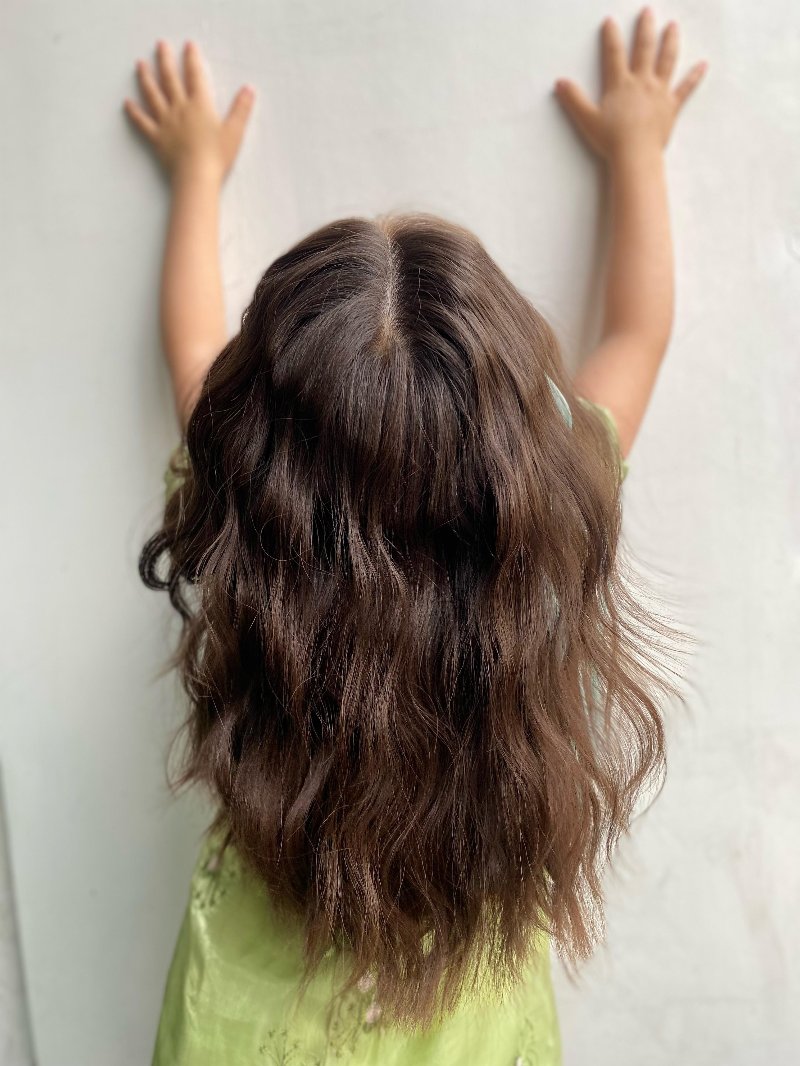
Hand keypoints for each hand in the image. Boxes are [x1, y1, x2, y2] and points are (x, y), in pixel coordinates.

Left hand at [124, 40, 254, 182]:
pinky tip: (127, 103)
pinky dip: (134, 112)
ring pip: (152, 94)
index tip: (188, 45)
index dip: (192, 59)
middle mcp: (180, 108)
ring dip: (145, 77)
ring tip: (140, 64)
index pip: (195, 75)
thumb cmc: (217, 157)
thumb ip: (241, 109)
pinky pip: (142, 122)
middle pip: (169, 78)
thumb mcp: (235, 132)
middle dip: (165, 59)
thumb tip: (249, 89)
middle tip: (160, 45)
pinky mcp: (156, 138)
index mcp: (200, 105)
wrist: (196, 177)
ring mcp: (165, 122)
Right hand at [553, 7, 707, 161]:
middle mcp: (642, 82)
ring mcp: (659, 92)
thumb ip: (573, 99)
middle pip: (645, 48)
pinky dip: (695, 76)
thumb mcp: (587, 119)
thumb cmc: (611, 140)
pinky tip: (703, 64)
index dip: (611, 37)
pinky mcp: (671, 107)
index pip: (614, 54)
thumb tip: (559, 83)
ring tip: (673, 26)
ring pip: (667, 61)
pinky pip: (685, 88)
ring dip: (670, 41)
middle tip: (648, 11)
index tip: (610, 22)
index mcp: (620, 84)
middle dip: (646, 28)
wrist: (635, 155)